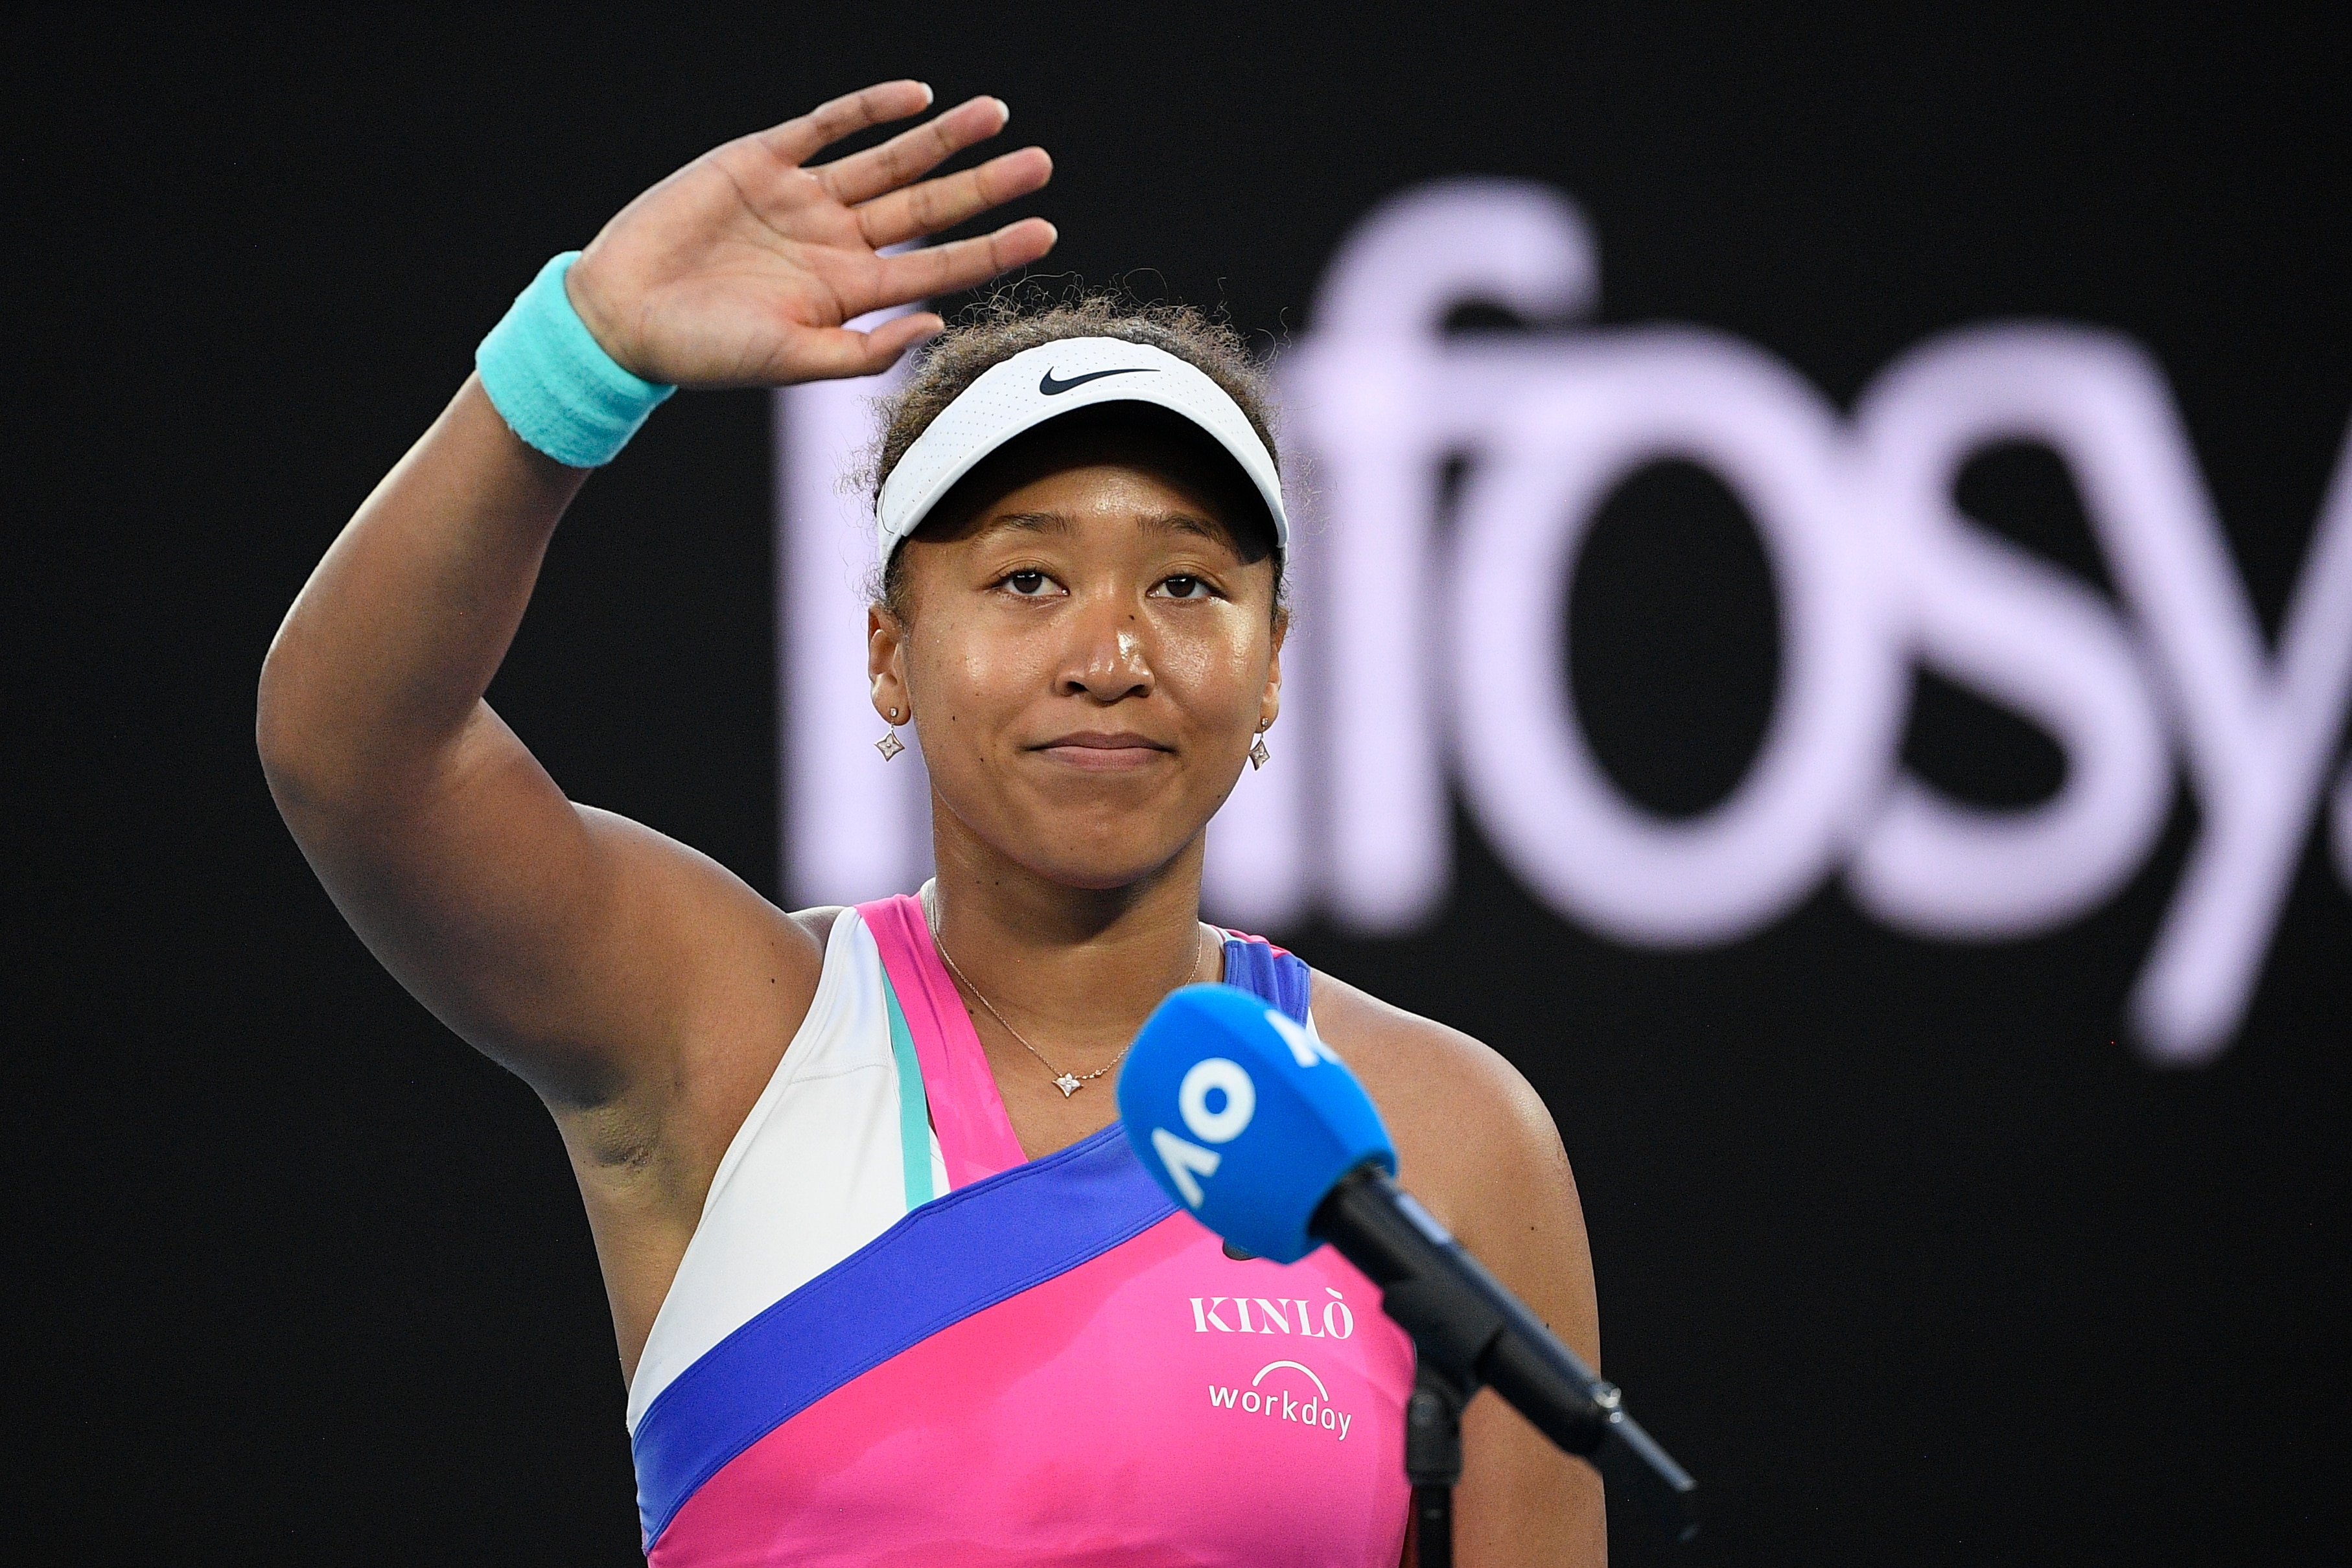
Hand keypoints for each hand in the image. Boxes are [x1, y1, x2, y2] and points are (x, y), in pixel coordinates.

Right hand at [563, 81, 1054, 387]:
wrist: (622, 316)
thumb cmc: (704, 352)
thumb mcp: (792, 362)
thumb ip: (865, 351)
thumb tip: (939, 325)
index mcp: (849, 293)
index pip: (939, 267)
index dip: (992, 249)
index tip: (1044, 231)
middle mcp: (835, 242)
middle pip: (928, 208)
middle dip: (984, 185)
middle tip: (1042, 164)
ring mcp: (801, 199)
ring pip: (889, 160)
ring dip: (941, 139)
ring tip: (996, 116)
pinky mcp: (759, 162)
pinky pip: (826, 127)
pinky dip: (869, 109)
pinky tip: (915, 97)